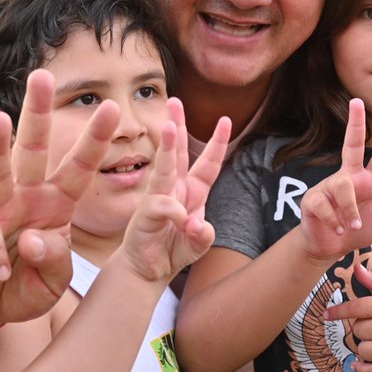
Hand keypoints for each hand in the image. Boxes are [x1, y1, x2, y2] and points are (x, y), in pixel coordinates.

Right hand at [0, 69, 119, 330]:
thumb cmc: (23, 285)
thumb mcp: (54, 281)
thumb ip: (55, 261)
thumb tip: (35, 238)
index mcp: (54, 205)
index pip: (79, 167)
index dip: (95, 140)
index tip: (113, 107)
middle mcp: (24, 199)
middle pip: (32, 150)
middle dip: (38, 113)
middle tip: (42, 75)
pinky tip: (0, 271)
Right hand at [118, 98, 231, 282]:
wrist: (147, 269)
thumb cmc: (173, 250)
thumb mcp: (198, 244)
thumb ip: (203, 235)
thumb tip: (196, 224)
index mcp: (192, 192)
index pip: (207, 163)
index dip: (217, 142)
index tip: (226, 119)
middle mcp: (175, 189)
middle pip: (178, 152)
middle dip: (178, 125)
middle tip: (175, 101)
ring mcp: (159, 198)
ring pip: (165, 167)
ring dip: (168, 147)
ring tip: (168, 126)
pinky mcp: (146, 213)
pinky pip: (163, 206)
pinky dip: (174, 212)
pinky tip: (181, 222)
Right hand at [298, 99, 371, 260]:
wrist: (331, 247)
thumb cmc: (358, 229)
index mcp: (368, 180)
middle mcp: (348, 178)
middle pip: (351, 145)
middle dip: (354, 123)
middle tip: (356, 101)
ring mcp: (328, 186)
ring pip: (343, 186)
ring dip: (351, 210)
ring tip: (353, 226)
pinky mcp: (313, 199)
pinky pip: (326, 205)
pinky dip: (336, 221)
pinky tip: (339, 230)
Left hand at [324, 262, 371, 371]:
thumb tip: (356, 269)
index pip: (356, 308)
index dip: (338, 312)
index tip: (327, 315)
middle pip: (358, 330)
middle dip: (361, 327)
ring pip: (361, 350)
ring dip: (364, 346)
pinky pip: (371, 371)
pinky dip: (362, 369)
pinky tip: (358, 365)